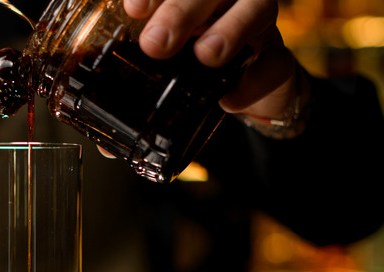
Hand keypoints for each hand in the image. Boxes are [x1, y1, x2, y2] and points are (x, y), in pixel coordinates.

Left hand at [123, 0, 304, 125]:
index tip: (132, 10)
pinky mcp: (278, 60)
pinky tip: (230, 101)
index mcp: (188, 4)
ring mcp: (256, 28)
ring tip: (204, 57)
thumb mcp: (159, 82)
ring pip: (256, 7)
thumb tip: (104, 146)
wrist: (245, 96)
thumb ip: (130, 101)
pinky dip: (255, 81)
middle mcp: (223, 4)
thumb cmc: (192, 77)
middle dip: (182, 10)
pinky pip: (277, 63)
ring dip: (230, 29)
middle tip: (155, 44)